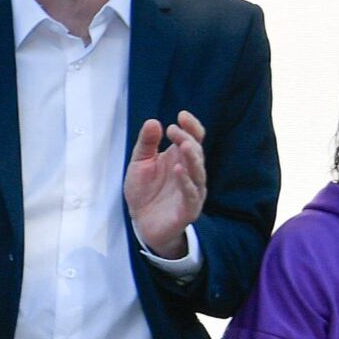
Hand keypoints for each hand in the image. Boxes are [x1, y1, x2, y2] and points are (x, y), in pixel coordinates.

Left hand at [125, 110, 208, 258]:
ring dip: (192, 158)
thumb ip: (147, 144)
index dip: (191, 127)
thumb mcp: (140, 163)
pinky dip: (186, 182)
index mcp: (181, 158)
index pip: (194, 138)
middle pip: (196, 152)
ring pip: (198, 172)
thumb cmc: (144, 191)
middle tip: (173, 130)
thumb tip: (153, 122)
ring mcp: (192, 190)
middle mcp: (190, 172)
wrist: (141, 223)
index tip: (181, 115)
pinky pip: (191, 194)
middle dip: (186, 139)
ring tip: (183, 145)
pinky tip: (178, 170)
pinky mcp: (188, 208)